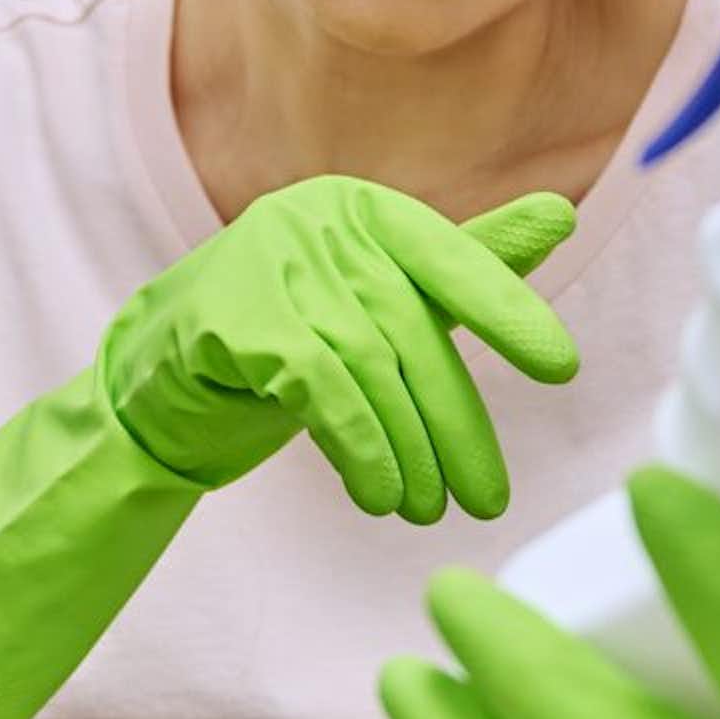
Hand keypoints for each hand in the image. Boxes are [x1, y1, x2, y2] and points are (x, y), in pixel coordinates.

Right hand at [98, 174, 580, 524]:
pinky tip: (377, 492)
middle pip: (412, 329)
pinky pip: (316, 385)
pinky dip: (358, 444)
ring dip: (409, 449)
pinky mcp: (226, 317)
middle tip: (485, 500)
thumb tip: (562, 215)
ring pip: (369, 363)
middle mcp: (315, 218)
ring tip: (426, 509)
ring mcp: (265, 261)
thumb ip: (464, 267)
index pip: (451, 257)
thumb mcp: (378, 307)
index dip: (508, 310)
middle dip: (456, 424)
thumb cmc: (286, 338)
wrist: (157, 381)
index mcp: (362, 209)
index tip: (561, 368)